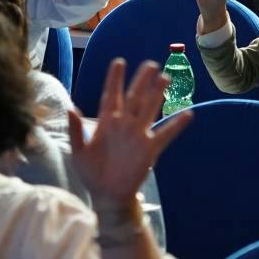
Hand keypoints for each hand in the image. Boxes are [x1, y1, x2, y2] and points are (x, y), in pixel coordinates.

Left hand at [66, 58, 191, 211]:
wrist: (106, 195)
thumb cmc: (91, 174)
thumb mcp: (78, 152)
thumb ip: (75, 130)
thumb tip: (71, 107)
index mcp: (106, 122)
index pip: (111, 95)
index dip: (115, 79)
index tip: (119, 62)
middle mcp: (124, 125)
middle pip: (134, 97)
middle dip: (141, 80)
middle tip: (151, 64)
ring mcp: (137, 136)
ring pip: (148, 110)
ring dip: (157, 94)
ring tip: (165, 78)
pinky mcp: (149, 150)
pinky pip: (164, 135)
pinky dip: (176, 125)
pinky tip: (187, 113)